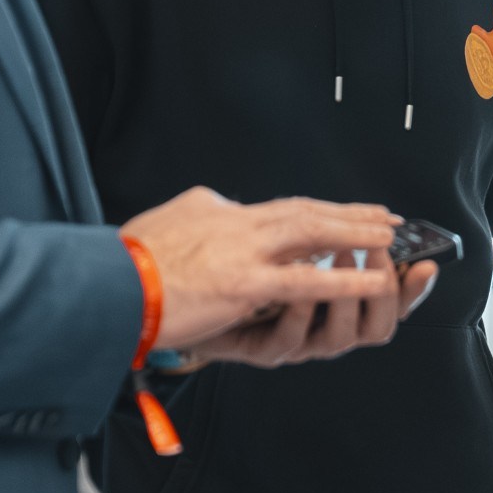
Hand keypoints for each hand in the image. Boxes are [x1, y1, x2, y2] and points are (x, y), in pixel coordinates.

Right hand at [120, 187, 399, 353]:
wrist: (104, 286)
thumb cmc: (127, 263)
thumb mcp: (171, 222)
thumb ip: (205, 216)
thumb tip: (224, 209)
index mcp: (220, 211)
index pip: (281, 207)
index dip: (320, 209)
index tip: (346, 212)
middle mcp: (237, 222)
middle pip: (305, 211)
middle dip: (349, 214)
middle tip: (384, 217)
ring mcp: (242, 252)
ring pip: (313, 235)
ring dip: (355, 236)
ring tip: (389, 239)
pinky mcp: (243, 284)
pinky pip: (305, 281)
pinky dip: (343, 279)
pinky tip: (371, 280)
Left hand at [177, 259, 440, 369]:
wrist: (188, 300)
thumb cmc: (247, 273)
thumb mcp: (294, 248)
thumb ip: (330, 236)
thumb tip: (364, 212)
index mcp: (341, 306)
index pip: (390, 303)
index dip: (413, 289)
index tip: (427, 264)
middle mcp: (325, 330)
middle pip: (377, 328)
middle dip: (385, 287)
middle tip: (381, 247)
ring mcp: (297, 344)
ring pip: (338, 339)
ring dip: (345, 296)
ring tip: (344, 257)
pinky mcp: (262, 351)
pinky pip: (289, 341)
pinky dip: (299, 316)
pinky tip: (300, 291)